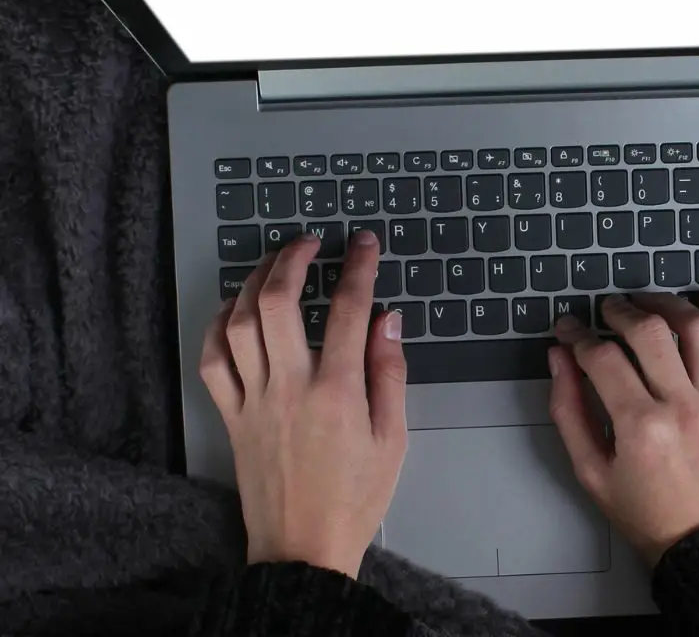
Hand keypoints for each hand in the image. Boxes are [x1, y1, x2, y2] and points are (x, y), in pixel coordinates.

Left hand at [198, 229, 406, 578]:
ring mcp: (254, 400)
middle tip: (310, 241)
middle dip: (293, 259)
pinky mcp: (231, 417)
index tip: (365, 242)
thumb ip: (390, 374)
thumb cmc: (355, 498)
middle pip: (279, 303)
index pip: (350, 310)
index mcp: (337, 391)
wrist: (302, 549)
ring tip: (274, 262)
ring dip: (254, 282)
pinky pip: (213, 360)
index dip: (359, 267)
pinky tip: (234, 309)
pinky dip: (218, 326)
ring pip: (240, 323)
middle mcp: (290, 387)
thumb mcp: (393, 439)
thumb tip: (389, 320)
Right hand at [549, 291, 698, 565]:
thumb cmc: (648, 513)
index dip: (578, 335)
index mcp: (640, 427)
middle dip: (619, 311)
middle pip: (649, 331)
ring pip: (697, 327)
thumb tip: (559, 358)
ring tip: (648, 302)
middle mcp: (683, 406)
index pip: (602, 357)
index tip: (569, 329)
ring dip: (668, 303)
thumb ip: (568, 410)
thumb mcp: (590, 471)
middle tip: (606, 310)